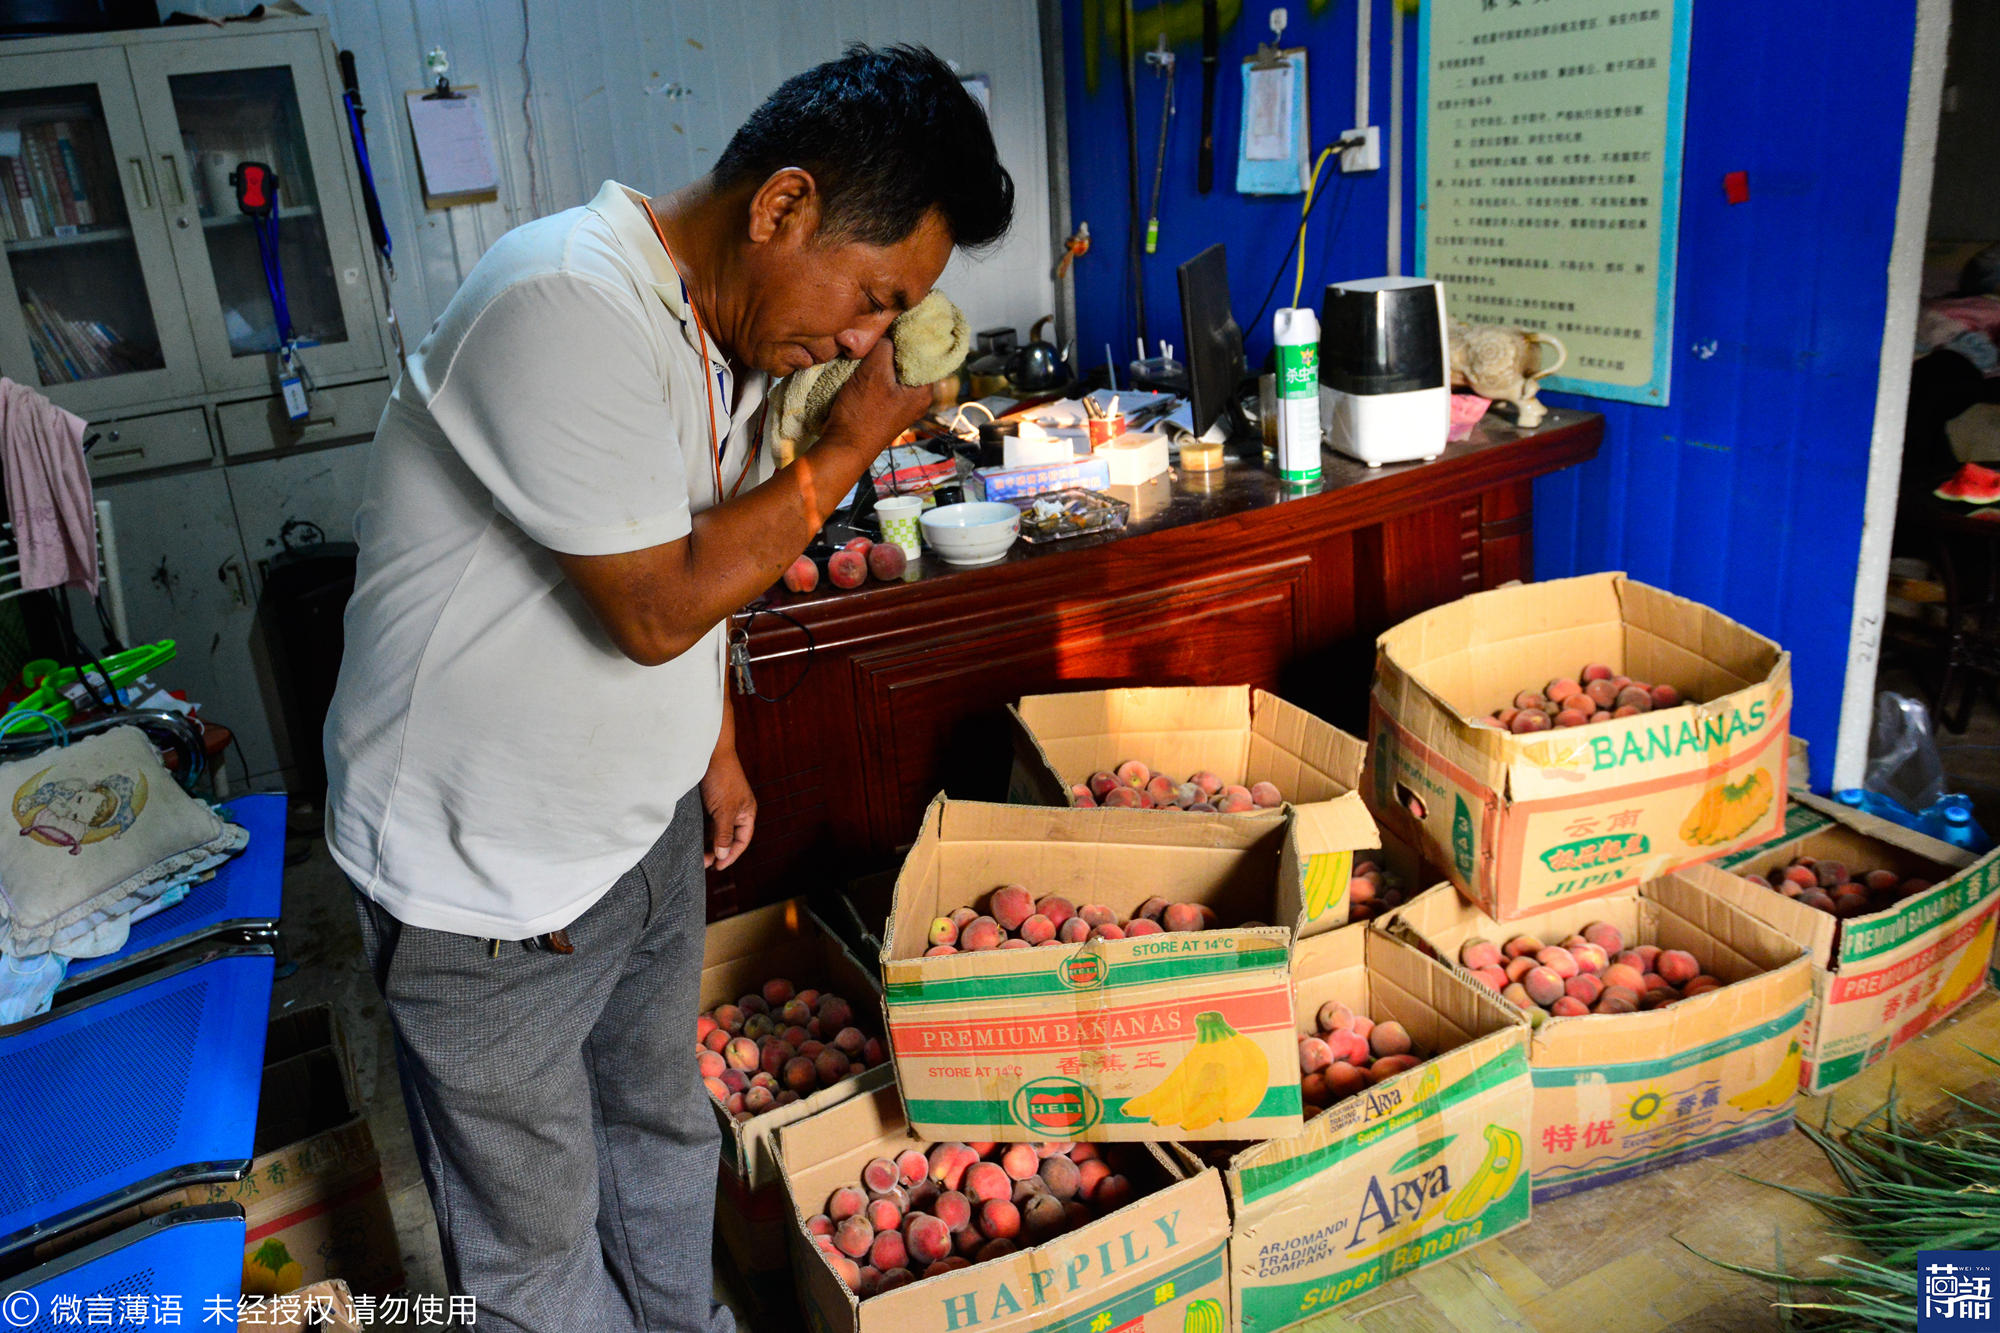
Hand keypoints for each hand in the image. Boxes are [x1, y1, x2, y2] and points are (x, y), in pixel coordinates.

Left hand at [700, 744, 756, 869]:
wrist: (707, 752)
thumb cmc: (721, 778)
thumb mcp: (723, 810)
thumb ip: (723, 833)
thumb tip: (723, 854)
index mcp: (746, 812)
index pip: (742, 840)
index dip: (731, 854)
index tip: (718, 866)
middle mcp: (736, 810)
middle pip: (728, 837)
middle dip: (717, 850)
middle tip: (702, 862)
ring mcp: (721, 805)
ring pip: (715, 830)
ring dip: (707, 842)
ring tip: (695, 854)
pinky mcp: (708, 801)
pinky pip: (705, 821)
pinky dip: (700, 831)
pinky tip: (691, 839)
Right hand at [820, 337, 932, 455]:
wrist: (843, 447)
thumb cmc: (861, 414)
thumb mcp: (873, 372)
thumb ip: (885, 345)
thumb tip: (889, 329)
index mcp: (925, 390)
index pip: (928, 351)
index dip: (913, 332)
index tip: (899, 316)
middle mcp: (918, 397)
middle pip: (911, 359)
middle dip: (896, 343)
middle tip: (881, 326)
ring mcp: (902, 403)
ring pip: (896, 368)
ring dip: (883, 356)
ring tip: (871, 341)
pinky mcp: (887, 406)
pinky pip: (886, 379)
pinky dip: (877, 368)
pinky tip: (865, 360)